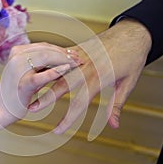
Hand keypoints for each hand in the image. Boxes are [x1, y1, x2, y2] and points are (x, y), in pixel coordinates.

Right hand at [0, 42, 81, 126]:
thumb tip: (62, 57)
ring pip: (46, 58)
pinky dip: (56, 71)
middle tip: (80, 57)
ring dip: (64, 60)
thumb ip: (40, 64)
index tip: (74, 52)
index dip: (60, 49)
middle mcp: (16, 56)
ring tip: (78, 63)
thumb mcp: (27, 72)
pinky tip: (67, 70)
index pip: (44, 46)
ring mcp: (18, 69)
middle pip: (46, 50)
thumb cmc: (15, 92)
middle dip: (65, 53)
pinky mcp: (23, 83)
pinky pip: (43, 75)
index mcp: (17, 51)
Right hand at [28, 19, 151, 133]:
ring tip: (29, 88)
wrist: (133, 32)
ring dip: (42, 80)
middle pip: (61, 86)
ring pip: (57, 69)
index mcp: (99, 78)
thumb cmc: (132, 58)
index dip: (67, 119)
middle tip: (31, 108)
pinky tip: (38, 70)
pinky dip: (49, 64)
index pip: (79, 103)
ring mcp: (80, 56)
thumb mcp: (128, 83)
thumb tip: (114, 125)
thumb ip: (117, 104)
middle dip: (45, 98)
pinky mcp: (78, 48)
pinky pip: (60, 56)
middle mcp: (86, 67)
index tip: (57, 131)